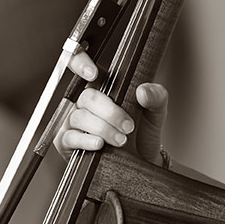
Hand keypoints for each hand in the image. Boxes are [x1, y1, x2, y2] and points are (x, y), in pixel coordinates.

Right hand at [54, 52, 169, 167]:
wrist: (142, 160)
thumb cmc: (142, 132)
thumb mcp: (155, 111)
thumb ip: (156, 96)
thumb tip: (143, 91)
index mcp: (102, 87)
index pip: (81, 64)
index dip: (80, 62)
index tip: (93, 74)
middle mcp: (85, 102)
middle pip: (88, 97)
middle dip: (109, 112)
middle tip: (128, 126)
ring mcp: (75, 121)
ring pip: (80, 117)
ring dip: (103, 128)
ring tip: (121, 140)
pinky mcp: (68, 141)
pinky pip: (71, 137)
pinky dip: (86, 140)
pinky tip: (99, 144)